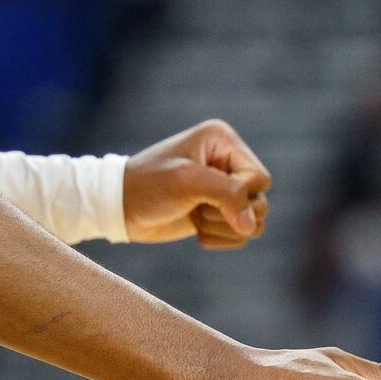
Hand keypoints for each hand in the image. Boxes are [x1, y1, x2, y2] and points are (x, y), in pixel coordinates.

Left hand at [124, 118, 270, 246]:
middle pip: (260, 201)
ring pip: (254, 221)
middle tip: (197, 208)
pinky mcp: (219, 211)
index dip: (240, 197)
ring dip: (223, 228)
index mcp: (224, 142)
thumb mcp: (187, 182)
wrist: (120, 208)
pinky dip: (219, 238)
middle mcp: (229, 161)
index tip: (208, 201)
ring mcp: (225, 188)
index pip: (259, 179)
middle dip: (228, 215)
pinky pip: (241, 234)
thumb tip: (252, 225)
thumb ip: (227, 196)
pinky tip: (195, 228)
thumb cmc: (148, 185)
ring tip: (195, 217)